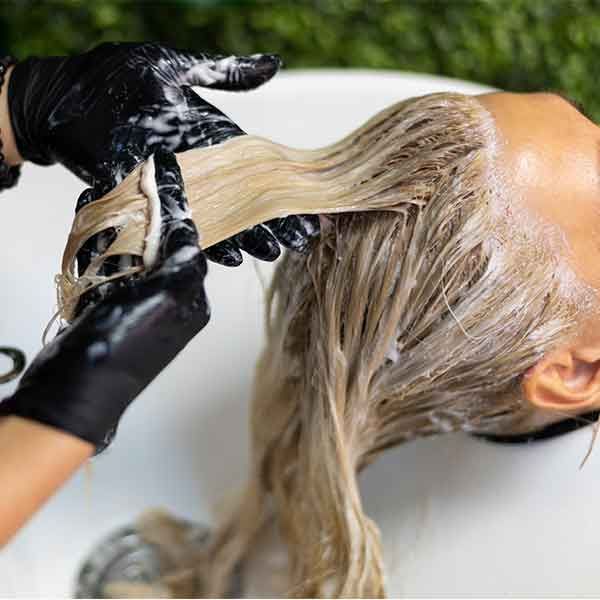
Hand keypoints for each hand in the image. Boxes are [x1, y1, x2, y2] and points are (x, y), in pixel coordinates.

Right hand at [0, 149, 207, 452]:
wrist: (76, 387)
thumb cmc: (126, 341)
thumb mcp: (168, 297)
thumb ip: (186, 262)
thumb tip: (192, 232)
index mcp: (190, 300)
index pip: (186, 248)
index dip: (171, 216)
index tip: (158, 183)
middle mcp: (167, 303)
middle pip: (154, 251)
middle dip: (138, 223)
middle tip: (122, 194)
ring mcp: (134, 309)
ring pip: (125, 260)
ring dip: (111, 235)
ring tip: (97, 206)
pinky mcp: (104, 313)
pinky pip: (102, 276)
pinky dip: (92, 257)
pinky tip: (84, 239)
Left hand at [8, 41, 319, 264]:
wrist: (66, 97)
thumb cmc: (118, 77)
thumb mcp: (176, 69)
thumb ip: (222, 73)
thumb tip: (275, 64)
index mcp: (212, 139)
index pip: (256, 169)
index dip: (280, 189)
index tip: (305, 207)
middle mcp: (200, 169)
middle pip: (243, 201)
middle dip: (271, 221)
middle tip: (299, 240)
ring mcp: (176, 188)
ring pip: (218, 219)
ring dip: (245, 238)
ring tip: (269, 254)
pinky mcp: (149, 203)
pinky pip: (181, 229)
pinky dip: (203, 242)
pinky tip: (228, 257)